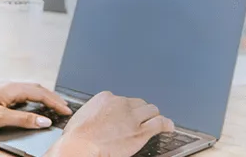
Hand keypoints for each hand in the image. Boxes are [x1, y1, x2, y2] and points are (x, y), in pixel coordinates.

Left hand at [0, 83, 71, 131]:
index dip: (55, 102)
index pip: (41, 94)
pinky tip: (34, 105)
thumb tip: (44, 120)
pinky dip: (34, 97)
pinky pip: (23, 92)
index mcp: (12, 89)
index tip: (66, 111)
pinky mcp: (0, 92)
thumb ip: (23, 119)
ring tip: (54, 106)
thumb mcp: (0, 118)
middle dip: (53, 97)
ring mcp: (5, 87)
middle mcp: (10, 85)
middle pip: (38, 89)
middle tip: (65, 108)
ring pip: (30, 89)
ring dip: (44, 96)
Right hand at [53, 91, 173, 156]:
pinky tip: (169, 127)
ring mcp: (132, 117)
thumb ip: (95, 114)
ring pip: (151, 110)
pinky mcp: (140, 131)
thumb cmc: (77, 137)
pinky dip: (166, 124)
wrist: (80, 146)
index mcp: (106, 98)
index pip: (123, 100)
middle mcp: (121, 103)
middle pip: (139, 103)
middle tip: (142, 119)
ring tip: (157, 121)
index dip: (126, 109)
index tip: (126, 116)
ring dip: (154, 116)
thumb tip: (96, 120)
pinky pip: (159, 123)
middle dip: (141, 111)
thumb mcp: (83, 117)